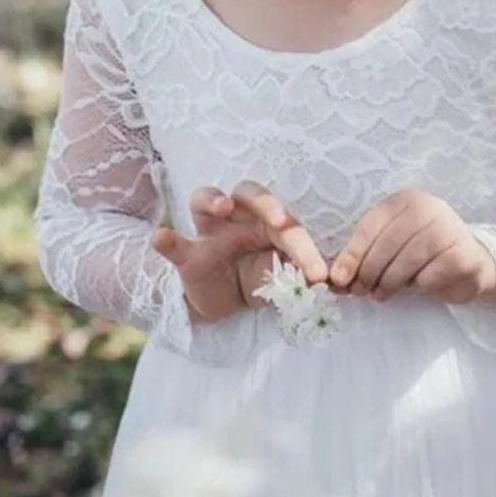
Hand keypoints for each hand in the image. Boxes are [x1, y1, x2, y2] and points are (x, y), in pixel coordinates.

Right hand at [152, 180, 327, 323]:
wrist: (223, 302)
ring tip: (221, 207)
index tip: (319, 273)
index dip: (304, 246)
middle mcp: (237, 217)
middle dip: (265, 203)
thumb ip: (302, 273)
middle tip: (279, 220)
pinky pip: (175, 245)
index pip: (287, 223)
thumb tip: (334, 280)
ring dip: (213, 199)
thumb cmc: (258, 278)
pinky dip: (168, 241)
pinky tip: (161, 238)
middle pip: (248, 194)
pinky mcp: (189, 257)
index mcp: (266, 220)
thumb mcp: (282, 277)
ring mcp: (210, 233)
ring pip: (204, 200)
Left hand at [328, 189, 495, 305]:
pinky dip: (419, 285)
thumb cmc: (421, 255)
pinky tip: (417, 287)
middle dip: (369, 271)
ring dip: (390, 282)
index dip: (352, 254)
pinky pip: (432, 274)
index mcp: (405, 200)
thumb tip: (334, 279)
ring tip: (381, 294)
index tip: (338, 278)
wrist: (469, 264)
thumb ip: (364, 259)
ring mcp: (450, 228)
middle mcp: (429, 208)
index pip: (371, 225)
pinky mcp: (464, 254)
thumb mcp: (390, 250)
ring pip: (409, 259)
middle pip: (388, 242)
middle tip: (360, 291)